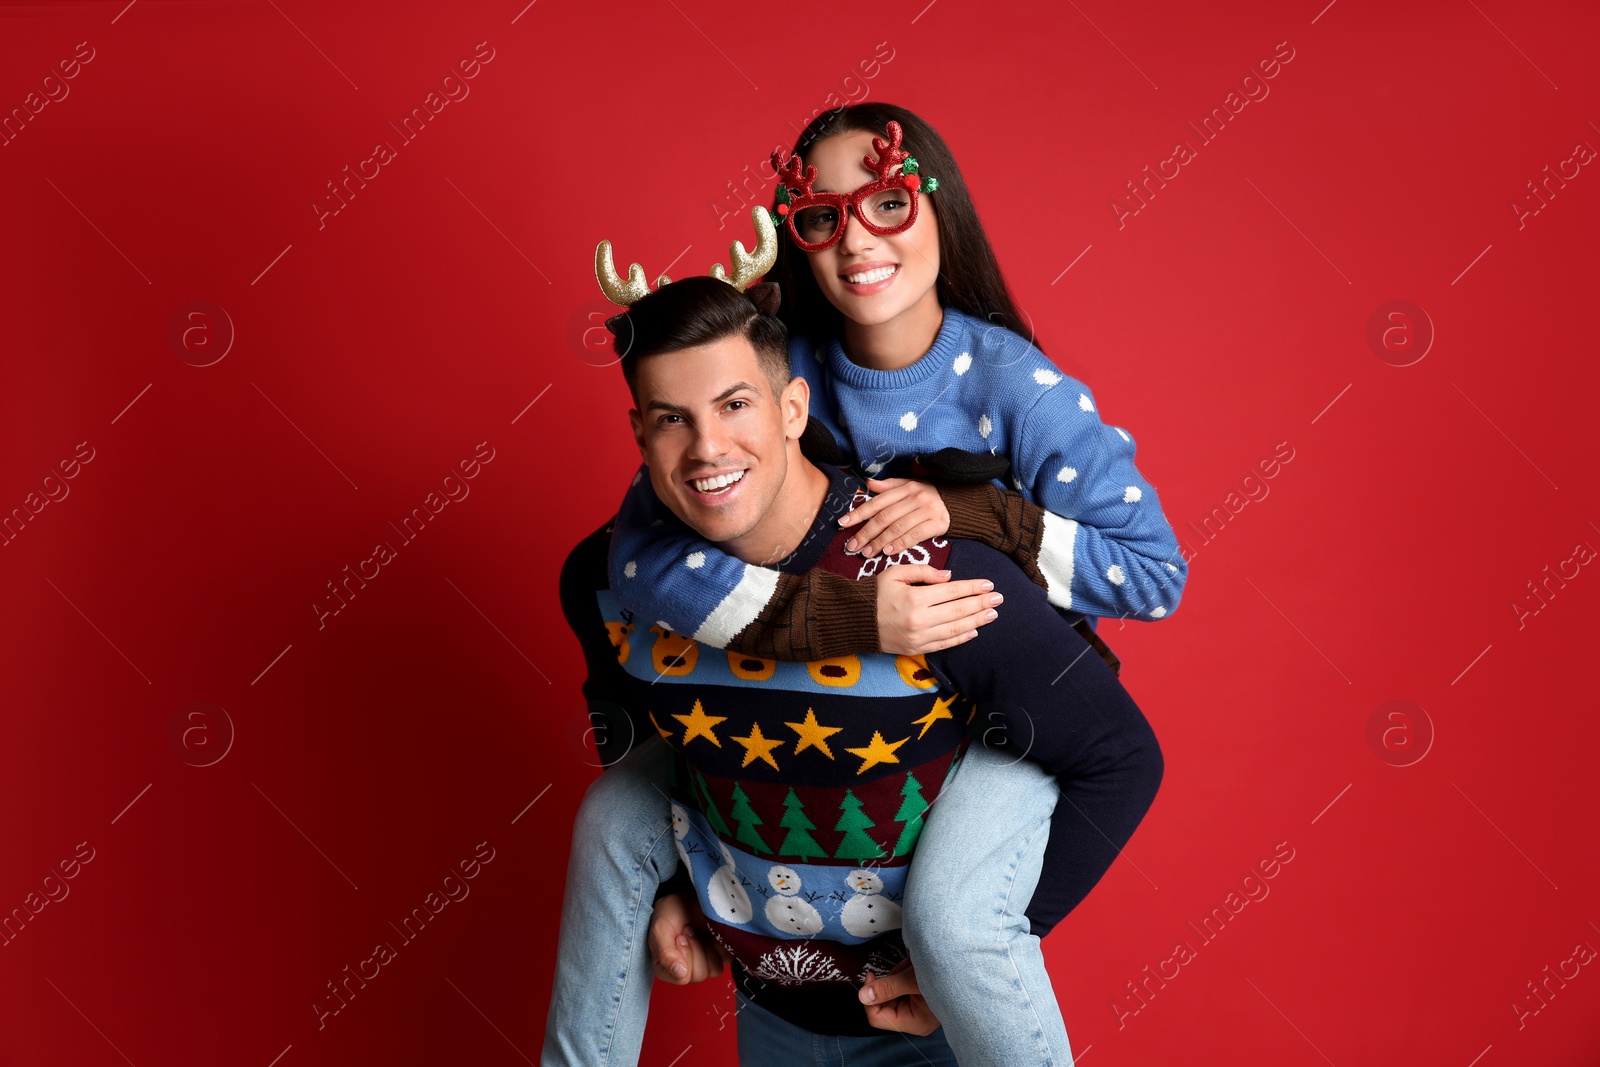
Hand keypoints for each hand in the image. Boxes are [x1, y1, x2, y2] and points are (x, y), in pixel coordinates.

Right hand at [648, 893, 727, 984]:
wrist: (686, 896)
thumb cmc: (670, 912)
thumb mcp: (661, 930)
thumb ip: (666, 954)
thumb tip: (680, 974)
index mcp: (669, 970)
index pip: (683, 978)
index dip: (684, 956)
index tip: (679, 936)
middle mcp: (688, 970)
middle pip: (700, 975)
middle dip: (695, 948)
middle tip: (689, 930)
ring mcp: (706, 962)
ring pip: (714, 969)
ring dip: (707, 945)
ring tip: (698, 929)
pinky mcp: (721, 953)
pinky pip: (727, 958)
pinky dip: (720, 943)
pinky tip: (710, 930)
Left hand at [839, 478, 949, 557]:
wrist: (958, 503)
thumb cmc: (927, 495)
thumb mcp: (909, 486)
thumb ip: (889, 486)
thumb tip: (868, 483)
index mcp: (905, 487)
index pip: (877, 502)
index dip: (859, 513)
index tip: (843, 524)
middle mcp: (916, 497)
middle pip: (885, 517)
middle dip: (866, 533)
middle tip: (852, 546)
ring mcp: (927, 510)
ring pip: (898, 528)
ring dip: (880, 542)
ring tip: (867, 552)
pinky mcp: (938, 523)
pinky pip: (915, 536)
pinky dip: (900, 544)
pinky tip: (888, 552)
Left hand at [859, 959, 941, 1034]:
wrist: (964, 958)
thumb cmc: (948, 973)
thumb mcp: (913, 979)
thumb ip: (887, 988)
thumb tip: (864, 996)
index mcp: (915, 1022)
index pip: (878, 1017)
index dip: (870, 998)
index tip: (871, 977)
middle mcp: (915, 1016)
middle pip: (883, 1001)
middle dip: (891, 980)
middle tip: (906, 969)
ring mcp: (915, 1004)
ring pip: (890, 988)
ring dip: (899, 972)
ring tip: (915, 966)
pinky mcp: (916, 992)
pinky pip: (899, 981)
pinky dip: (904, 969)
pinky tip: (916, 965)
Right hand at [876, 564, 1001, 655]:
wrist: (854, 620)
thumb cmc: (875, 592)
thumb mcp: (895, 573)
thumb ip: (924, 572)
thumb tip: (950, 577)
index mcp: (914, 598)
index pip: (951, 592)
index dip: (972, 588)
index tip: (989, 584)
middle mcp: (919, 620)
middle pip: (958, 611)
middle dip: (981, 604)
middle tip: (999, 599)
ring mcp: (918, 637)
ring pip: (955, 630)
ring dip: (977, 621)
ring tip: (992, 614)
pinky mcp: (915, 649)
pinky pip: (944, 644)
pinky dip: (961, 639)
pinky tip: (974, 631)